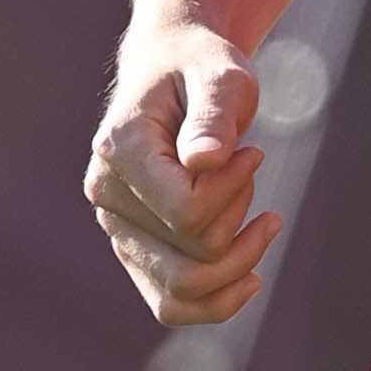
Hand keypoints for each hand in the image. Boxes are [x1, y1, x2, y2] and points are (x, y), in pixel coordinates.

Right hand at [84, 23, 276, 321]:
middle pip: (188, 260)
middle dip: (240, 227)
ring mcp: (117, 227)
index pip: (186, 212)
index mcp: (119, 151)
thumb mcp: (220, 75)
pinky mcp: (135, 247)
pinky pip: (170, 304)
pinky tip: (251, 275)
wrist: (174, 68)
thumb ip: (213, 115)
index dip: (234, 192)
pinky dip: (216, 302)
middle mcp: (106, 197)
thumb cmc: (201, 66)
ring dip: (237, 264)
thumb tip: (203, 161)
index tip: (253, 153)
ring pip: (179, 293)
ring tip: (263, 220)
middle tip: (250, 171)